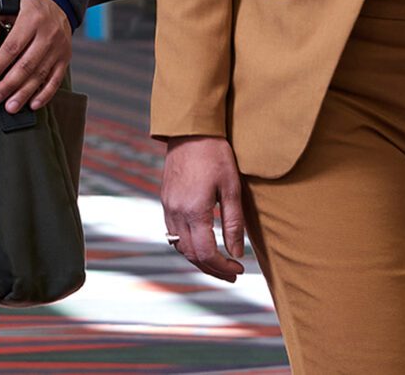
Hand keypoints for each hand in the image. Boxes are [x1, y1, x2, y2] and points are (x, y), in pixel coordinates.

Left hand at [0, 0, 70, 112]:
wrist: (56, 3)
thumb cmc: (23, 6)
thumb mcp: (2, 3)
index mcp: (31, 18)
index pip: (13, 46)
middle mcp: (48, 34)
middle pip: (27, 64)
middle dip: (9, 84)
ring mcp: (59, 47)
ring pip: (41, 74)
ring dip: (25, 93)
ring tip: (10, 107)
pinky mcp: (65, 58)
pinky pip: (56, 79)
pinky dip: (45, 94)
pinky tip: (33, 104)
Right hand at [160, 136, 248, 281]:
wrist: (190, 130)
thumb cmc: (216, 155)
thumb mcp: (232, 188)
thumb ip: (234, 223)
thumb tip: (237, 252)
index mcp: (194, 211)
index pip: (206, 253)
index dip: (223, 267)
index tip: (239, 268)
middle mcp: (176, 212)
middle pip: (190, 255)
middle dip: (211, 269)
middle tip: (232, 273)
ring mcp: (167, 206)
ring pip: (179, 246)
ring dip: (198, 260)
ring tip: (218, 263)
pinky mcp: (165, 200)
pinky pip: (172, 233)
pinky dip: (187, 245)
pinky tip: (201, 244)